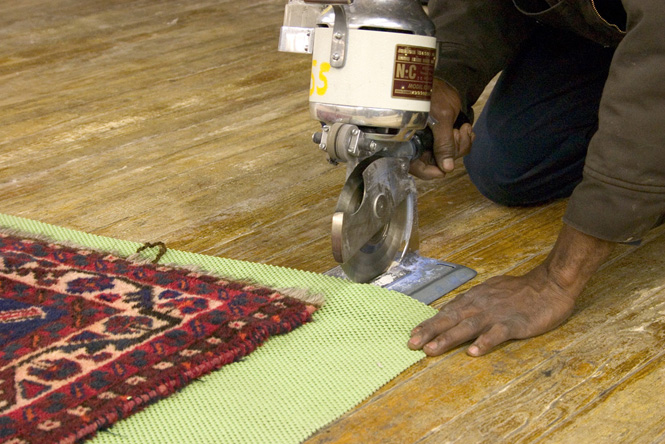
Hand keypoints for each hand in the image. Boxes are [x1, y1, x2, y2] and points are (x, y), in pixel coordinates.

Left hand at [408, 224, 614, 355]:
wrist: (549, 284)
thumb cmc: (519, 291)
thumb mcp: (490, 292)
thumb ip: (472, 302)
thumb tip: (452, 311)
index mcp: (474, 299)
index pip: (446, 313)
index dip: (429, 324)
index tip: (412, 335)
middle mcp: (480, 306)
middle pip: (450, 319)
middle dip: (430, 332)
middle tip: (412, 344)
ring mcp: (496, 314)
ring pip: (467, 326)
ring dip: (448, 338)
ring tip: (432, 350)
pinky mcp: (514, 323)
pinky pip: (497, 333)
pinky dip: (485, 342)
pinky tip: (474, 352)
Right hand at [409, 78, 474, 179]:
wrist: (448, 80)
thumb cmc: (436, 92)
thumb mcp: (441, 118)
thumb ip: (443, 144)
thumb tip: (446, 169)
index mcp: (410, 139)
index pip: (416, 166)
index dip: (429, 172)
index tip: (444, 170)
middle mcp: (419, 143)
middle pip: (436, 163)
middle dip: (452, 151)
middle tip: (458, 133)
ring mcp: (431, 142)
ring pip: (449, 156)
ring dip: (461, 144)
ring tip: (464, 128)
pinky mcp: (443, 139)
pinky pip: (455, 149)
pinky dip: (464, 141)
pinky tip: (467, 129)